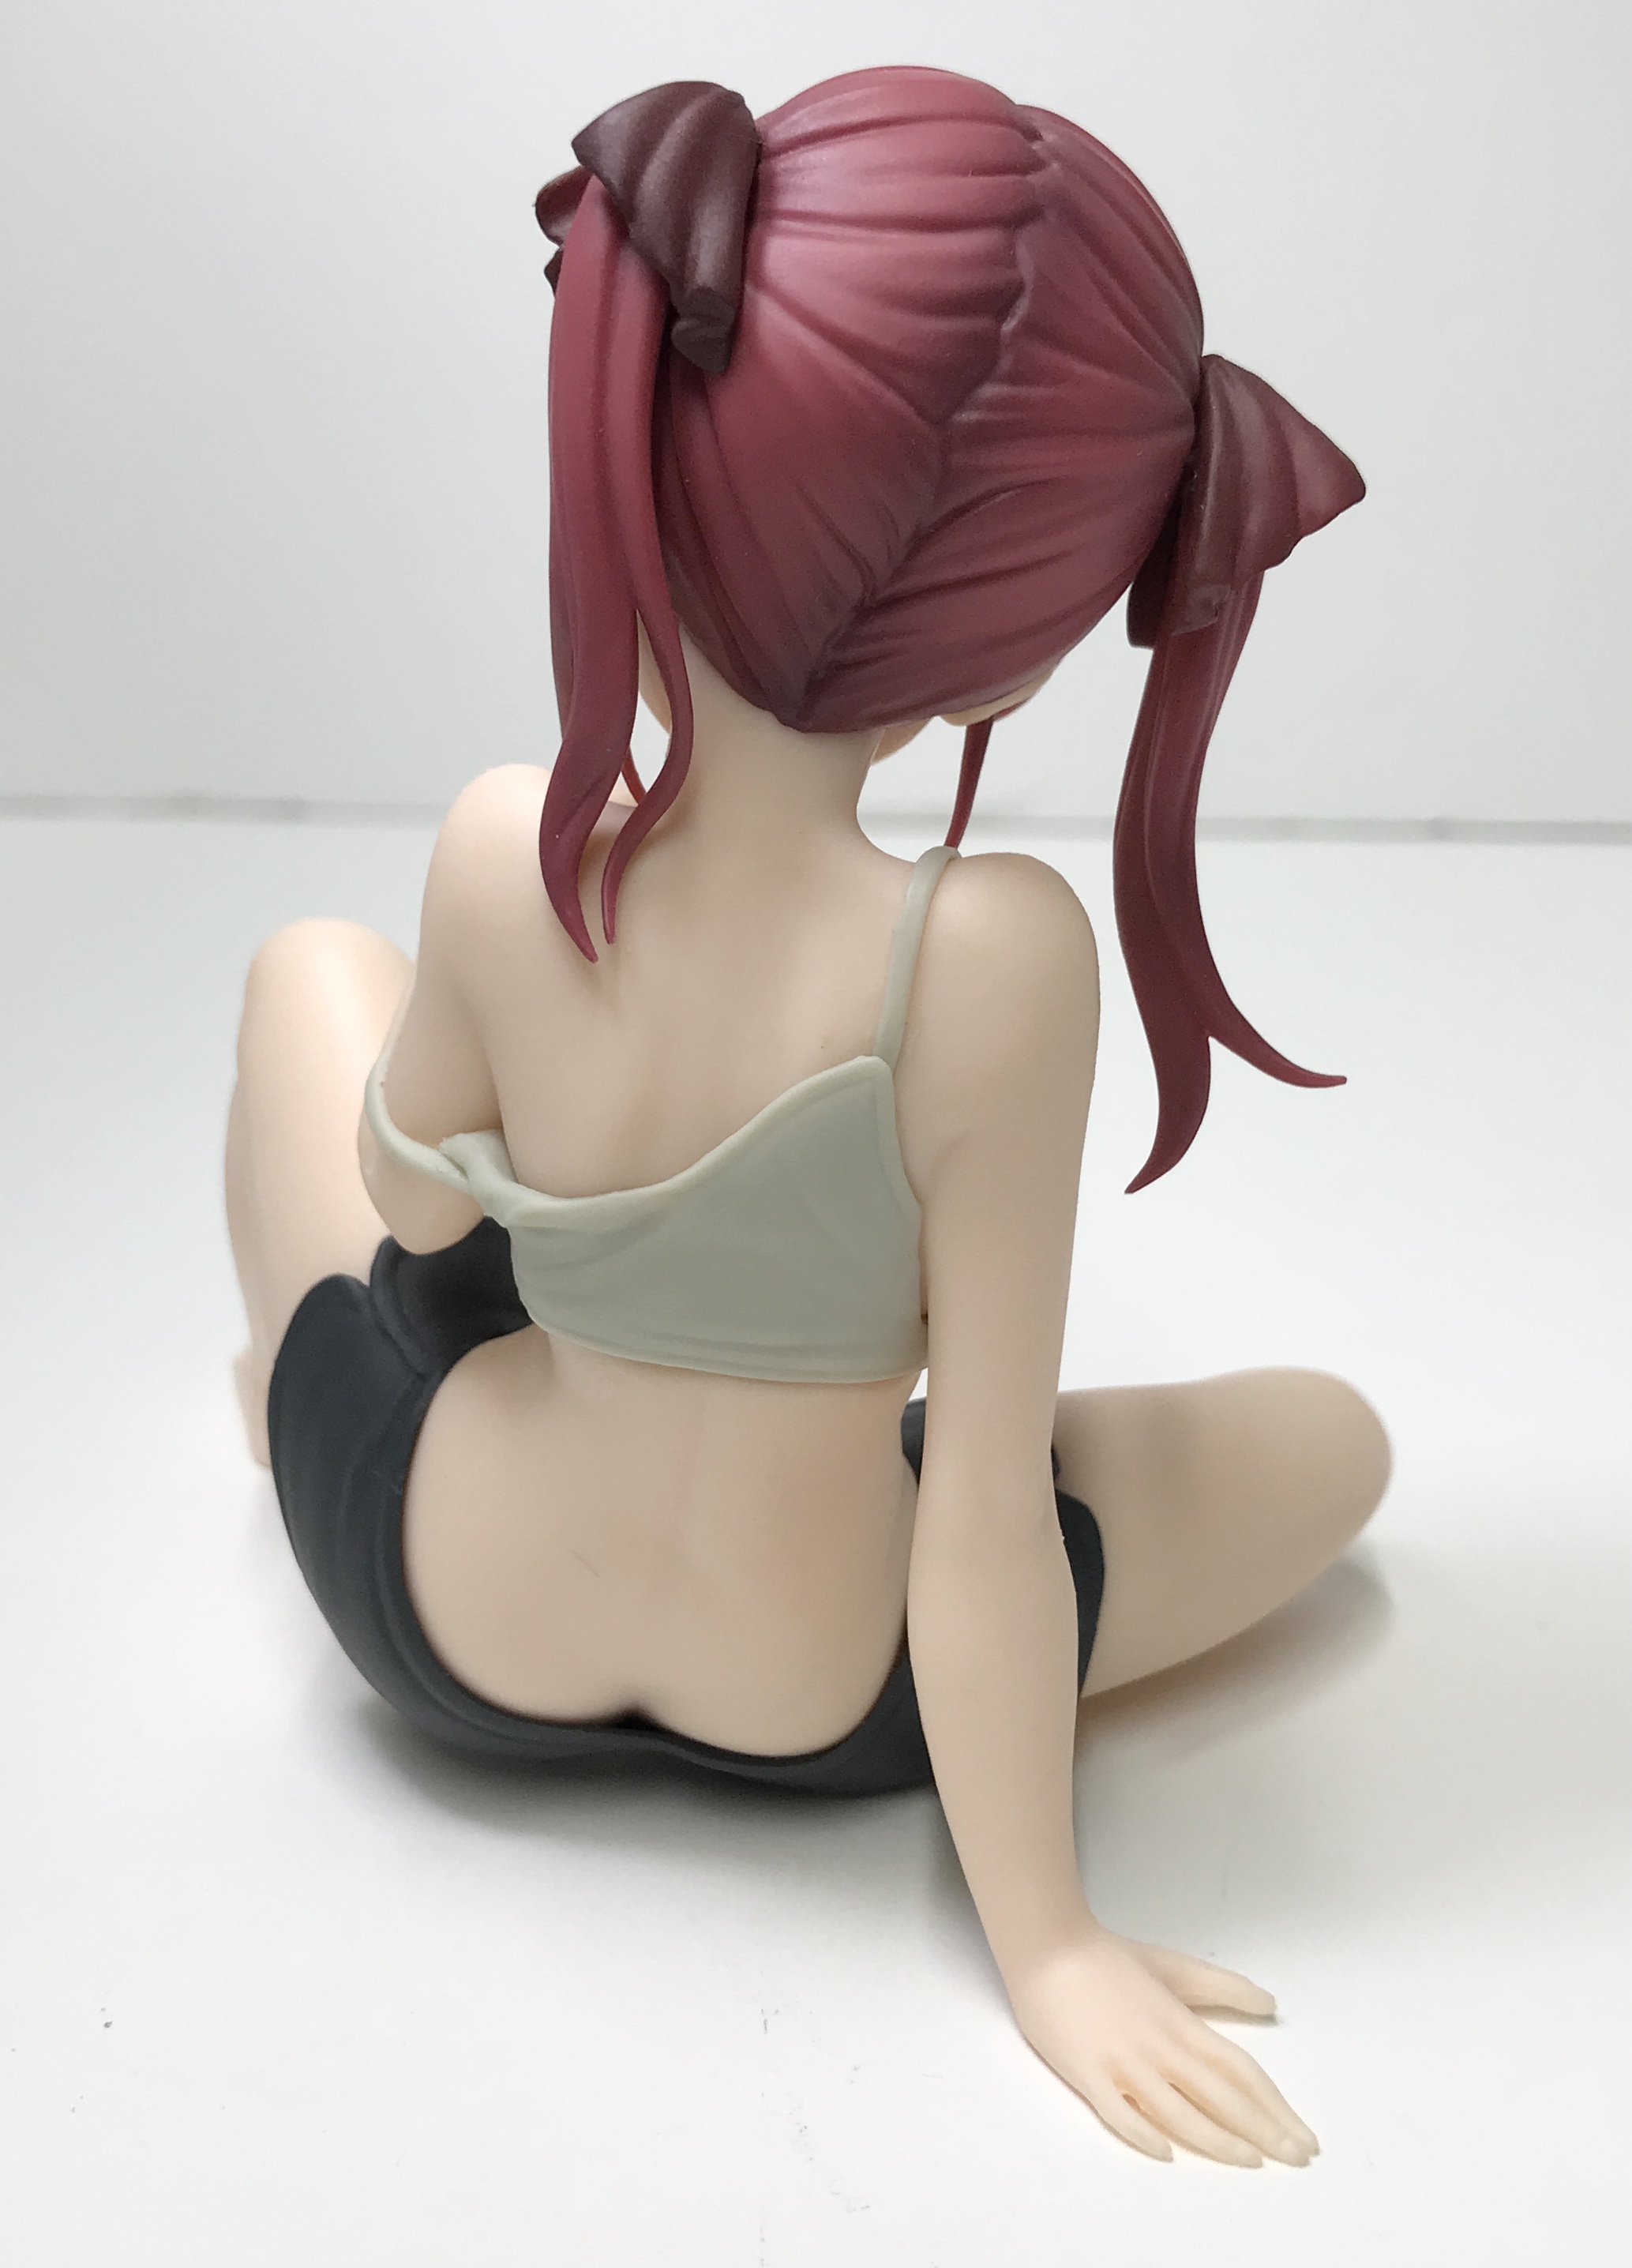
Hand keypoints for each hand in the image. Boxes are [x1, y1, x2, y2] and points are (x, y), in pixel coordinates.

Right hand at [1006, 1927, 1318, 2165]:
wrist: (1048, 1946)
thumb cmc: (1111, 1957)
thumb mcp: (1174, 1965)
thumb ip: (1222, 1987)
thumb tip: (1270, 2004)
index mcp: (1182, 2024)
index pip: (1240, 2071)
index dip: (1275, 2105)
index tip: (1301, 2135)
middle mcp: (1160, 2048)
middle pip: (1220, 2096)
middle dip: (1263, 2130)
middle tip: (1297, 2158)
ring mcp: (1123, 2063)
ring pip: (1178, 2111)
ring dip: (1217, 2140)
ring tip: (1249, 2163)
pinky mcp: (1088, 2074)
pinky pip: (1118, 2113)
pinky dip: (1142, 2134)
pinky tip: (1166, 2154)